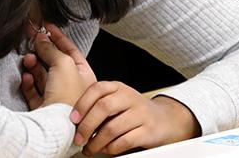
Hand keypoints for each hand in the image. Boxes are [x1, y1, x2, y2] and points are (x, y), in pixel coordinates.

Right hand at [20, 23, 96, 109]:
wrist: (56, 126)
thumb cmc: (68, 96)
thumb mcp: (64, 64)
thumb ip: (51, 49)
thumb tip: (41, 38)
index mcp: (84, 75)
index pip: (70, 50)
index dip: (58, 37)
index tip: (47, 26)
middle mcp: (72, 87)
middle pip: (55, 63)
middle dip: (43, 51)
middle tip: (32, 40)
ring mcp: (57, 99)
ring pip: (43, 76)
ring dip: (34, 65)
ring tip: (28, 58)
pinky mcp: (43, 109)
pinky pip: (34, 91)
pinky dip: (29, 82)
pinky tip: (25, 76)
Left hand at [71, 82, 199, 155]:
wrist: (165, 120)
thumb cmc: (134, 112)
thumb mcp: (118, 100)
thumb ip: (99, 105)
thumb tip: (73, 121)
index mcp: (119, 88)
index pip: (98, 89)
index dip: (82, 103)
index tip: (72, 119)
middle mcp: (130, 97)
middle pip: (103, 108)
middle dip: (86, 126)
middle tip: (78, 139)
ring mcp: (140, 113)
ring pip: (112, 128)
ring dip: (96, 142)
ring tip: (89, 149)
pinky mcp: (148, 130)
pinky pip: (124, 141)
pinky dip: (111, 149)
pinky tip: (106, 150)